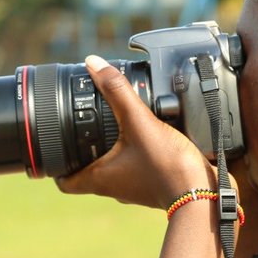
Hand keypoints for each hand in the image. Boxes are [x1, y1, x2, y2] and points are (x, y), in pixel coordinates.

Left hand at [55, 55, 216, 207]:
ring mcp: (134, 188)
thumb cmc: (169, 166)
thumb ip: (117, 91)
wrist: (204, 194)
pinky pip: (135, 169)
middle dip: (83, 151)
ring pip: (112, 171)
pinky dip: (135, 154)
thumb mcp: (140, 122)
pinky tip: (147, 135)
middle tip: (82, 127)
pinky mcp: (153, 185)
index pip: (63, 182)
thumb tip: (94, 64)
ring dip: (110, 151)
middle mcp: (113, 187)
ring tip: (114, 126)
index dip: (54, 166)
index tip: (53, 146)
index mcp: (100, 178)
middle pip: (86, 173)